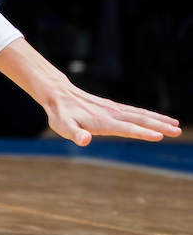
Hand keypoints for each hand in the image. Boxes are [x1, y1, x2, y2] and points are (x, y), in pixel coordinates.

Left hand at [43, 79, 180, 146]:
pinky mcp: (113, 107)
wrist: (58, 94)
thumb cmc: (60, 114)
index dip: (141, 132)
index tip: (158, 136)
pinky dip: (149, 114)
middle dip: (159, 125)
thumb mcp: (62, 126)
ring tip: (176, 125)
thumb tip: (85, 140)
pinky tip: (158, 118)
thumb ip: (74, 134)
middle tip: (177, 131)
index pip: (125, 128)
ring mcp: (113, 108)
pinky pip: (135, 111)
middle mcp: (111, 113)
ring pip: (140, 113)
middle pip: (139, 119)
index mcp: (101, 120)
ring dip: (158, 119)